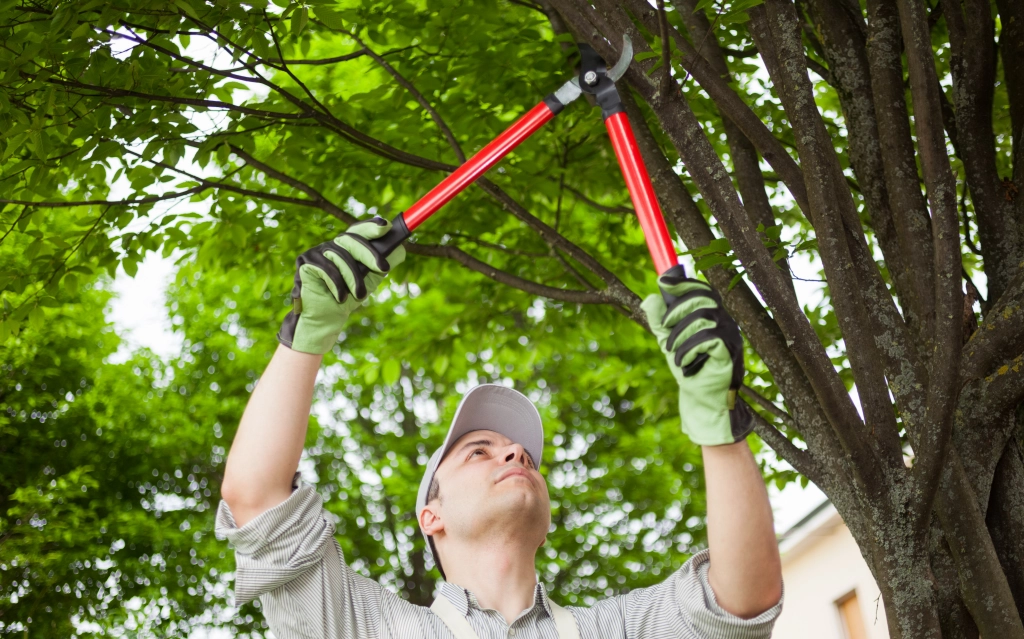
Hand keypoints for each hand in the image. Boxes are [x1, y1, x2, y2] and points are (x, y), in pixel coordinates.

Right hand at [277, 217, 405, 354]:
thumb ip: (382, 264)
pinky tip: (340, 297)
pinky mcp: (305, 262)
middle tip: (384, 268)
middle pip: (351, 239)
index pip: (359, 231)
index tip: (386, 226)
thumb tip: (401, 249)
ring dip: (353, 278)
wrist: (326, 318)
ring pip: (340, 256)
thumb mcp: (370, 279)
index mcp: (346, 247)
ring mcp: (316, 252)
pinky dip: (336, 284)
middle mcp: (331, 245)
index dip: (371, 226)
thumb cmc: (348, 297)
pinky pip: (326, 268)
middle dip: (369, 254)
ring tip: (358, 296)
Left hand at [640, 273, 752, 445]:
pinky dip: (689, 349)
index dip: (684, 284)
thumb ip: (660, 321)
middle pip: (702, 299)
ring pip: (703, 318)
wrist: (701, 399)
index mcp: (712, 316)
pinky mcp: (730, 351)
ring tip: (672, 352)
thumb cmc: (688, 368)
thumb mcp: (668, 341)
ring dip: (680, 335)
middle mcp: (725, 322)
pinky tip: (684, 362)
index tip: (663, 282)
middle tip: (664, 328)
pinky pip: (708, 338)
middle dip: (677, 311)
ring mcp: (731, 336)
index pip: (702, 290)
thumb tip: (650, 298)